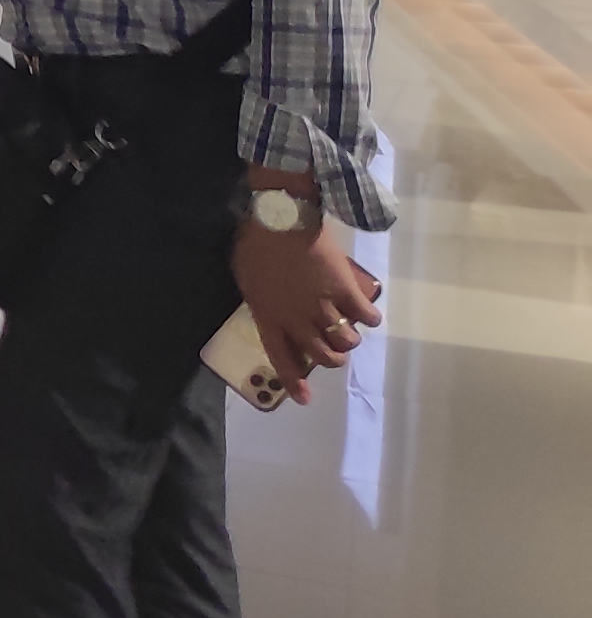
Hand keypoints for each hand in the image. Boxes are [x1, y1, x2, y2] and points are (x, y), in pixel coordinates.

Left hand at [230, 196, 381, 401]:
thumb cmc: (255, 243)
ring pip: (346, 341)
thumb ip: (261, 300)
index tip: (305, 399)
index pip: (281, 357)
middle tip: (337, 353)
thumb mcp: (247, 278)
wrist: (282, 217)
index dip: (294, 380)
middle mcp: (297, 319)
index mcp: (268, 316)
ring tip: (350, 333)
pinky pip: (366, 315)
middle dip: (333, 359)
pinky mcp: (344, 290)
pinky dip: (371, 319)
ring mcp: (322, 306)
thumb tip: (271, 310)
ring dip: (350, 341)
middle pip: (322, 355)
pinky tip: (370, 316)